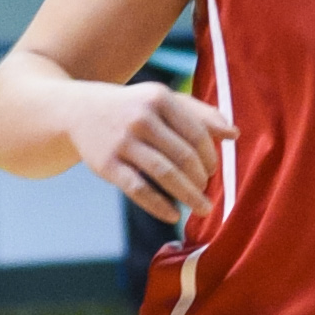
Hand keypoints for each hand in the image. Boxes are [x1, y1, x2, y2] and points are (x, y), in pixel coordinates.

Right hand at [66, 78, 235, 224]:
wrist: (80, 111)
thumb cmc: (135, 108)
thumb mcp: (165, 101)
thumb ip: (201, 114)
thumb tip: (234, 135)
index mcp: (161, 98)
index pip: (196, 133)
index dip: (210, 156)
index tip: (214, 172)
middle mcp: (141, 118)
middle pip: (183, 155)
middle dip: (201, 179)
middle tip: (208, 192)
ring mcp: (122, 141)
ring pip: (164, 173)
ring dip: (188, 194)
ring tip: (202, 208)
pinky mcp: (106, 165)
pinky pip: (138, 189)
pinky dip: (159, 205)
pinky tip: (173, 215)